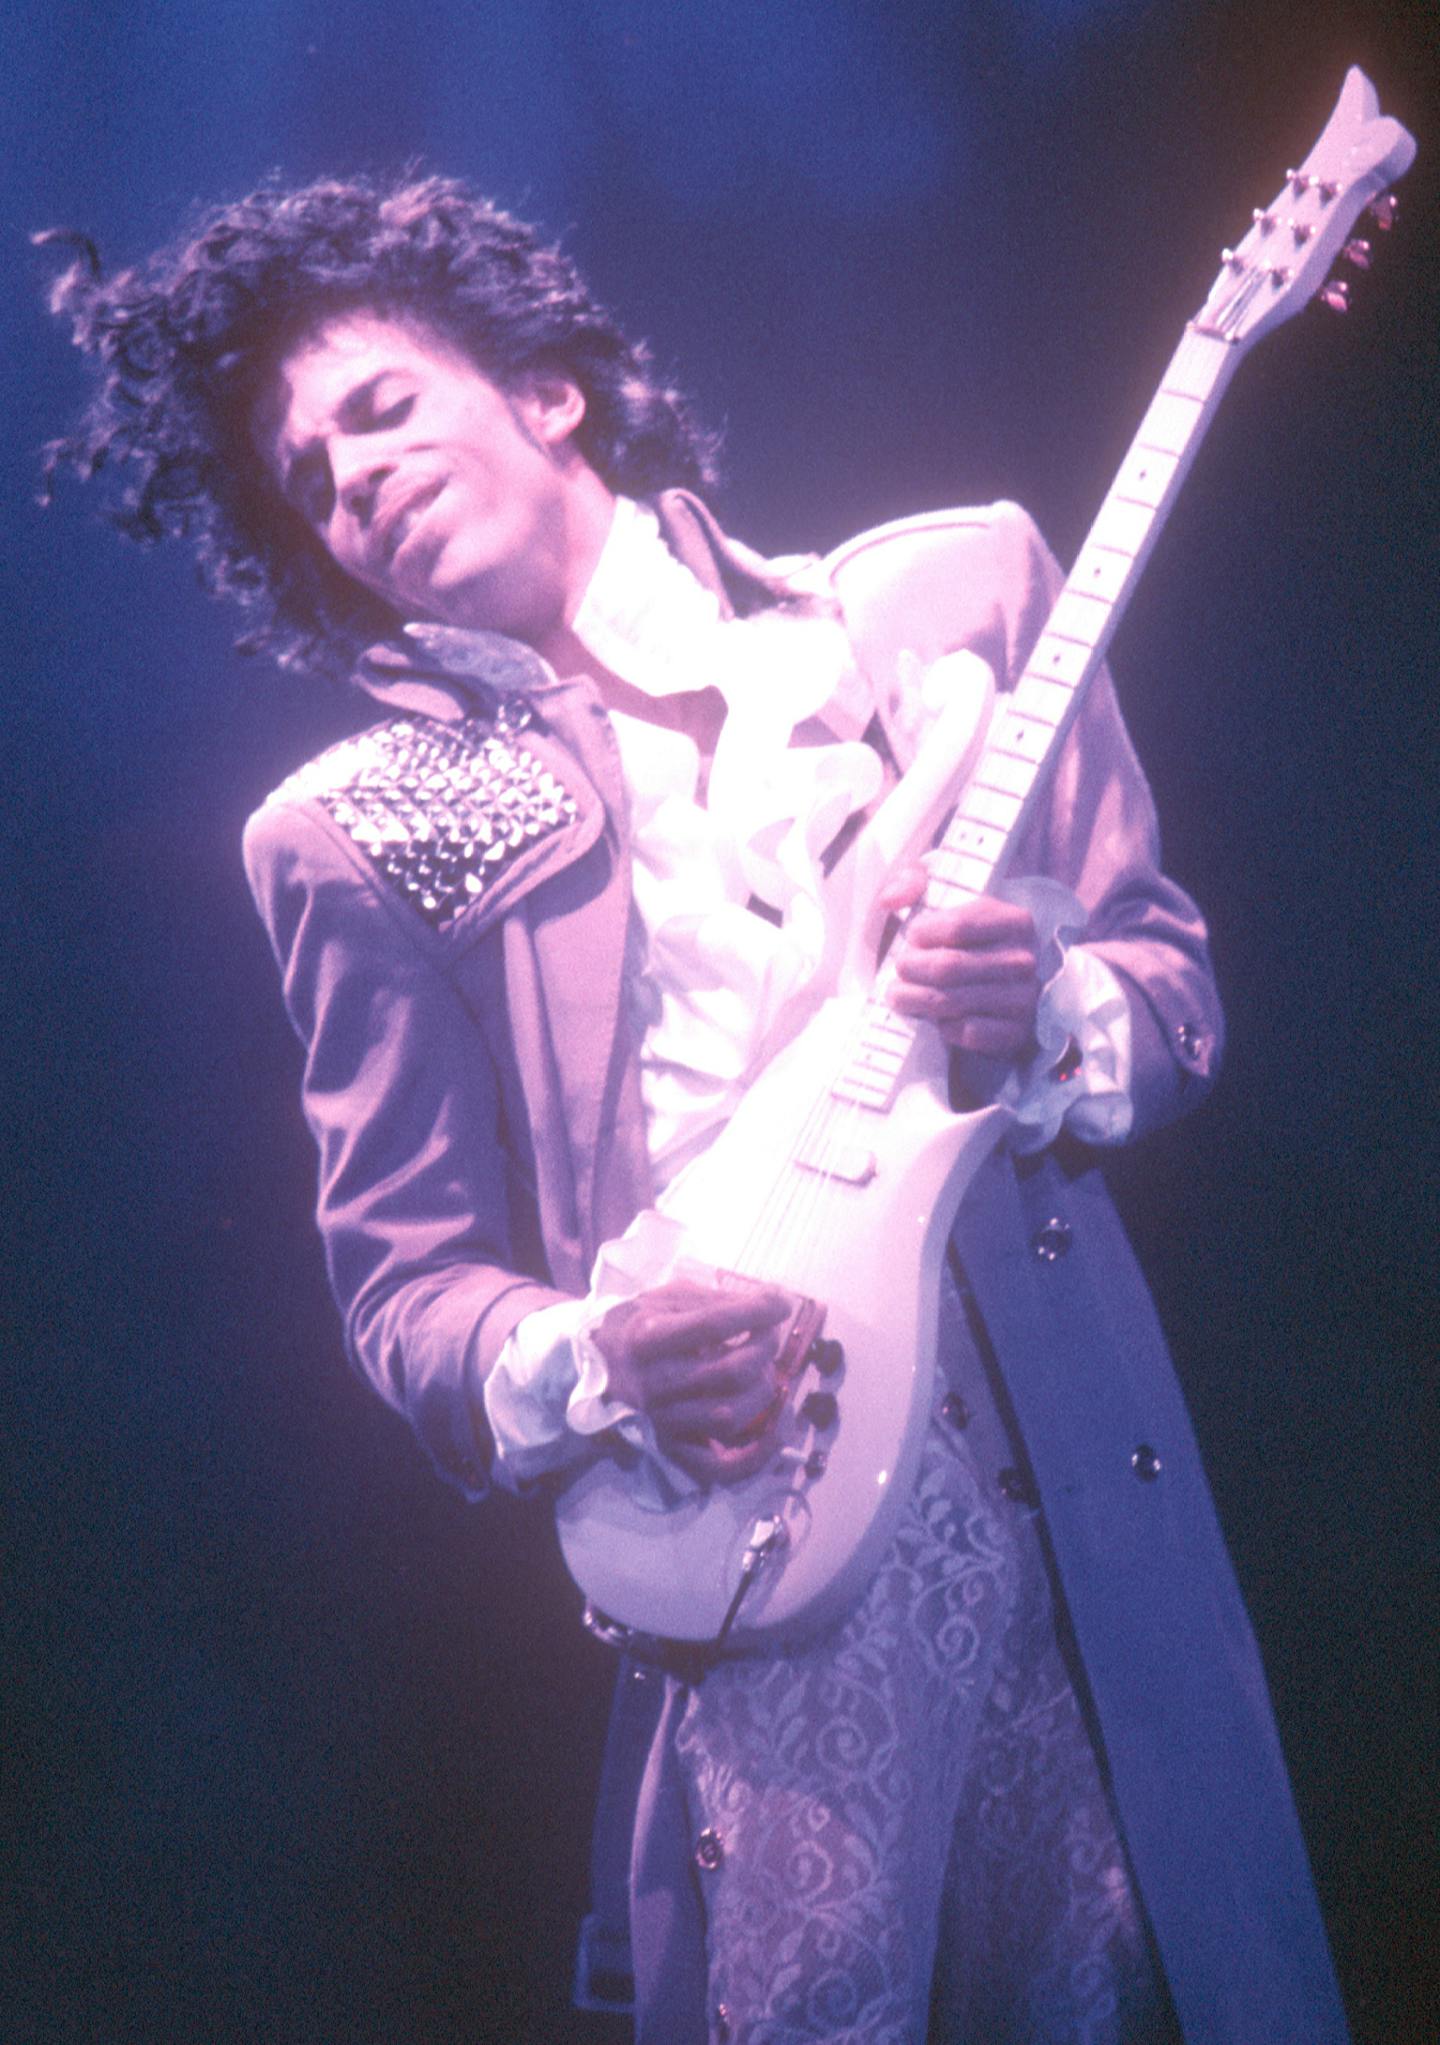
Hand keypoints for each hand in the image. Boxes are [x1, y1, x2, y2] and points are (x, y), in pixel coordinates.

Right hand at [591, 1278, 793, 1484]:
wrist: (589, 1366)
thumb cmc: (634, 1325)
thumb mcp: (663, 1297)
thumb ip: (714, 1299)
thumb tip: (772, 1301)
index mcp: (647, 1337)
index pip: (713, 1324)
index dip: (757, 1311)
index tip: (781, 1303)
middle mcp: (652, 1382)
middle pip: (730, 1370)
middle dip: (764, 1348)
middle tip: (770, 1335)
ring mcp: (661, 1420)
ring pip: (730, 1415)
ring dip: (763, 1390)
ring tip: (764, 1370)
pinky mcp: (669, 1446)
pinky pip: (718, 1466)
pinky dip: (755, 1454)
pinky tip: (775, 1429)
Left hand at [879, 863, 1039, 1058]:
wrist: (990, 986)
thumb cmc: (959, 938)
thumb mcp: (939, 896)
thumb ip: (910, 880)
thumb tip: (892, 899)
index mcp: (1015, 921)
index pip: (957, 927)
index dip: (922, 934)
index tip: (910, 937)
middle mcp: (1024, 960)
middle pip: (949, 967)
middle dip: (911, 970)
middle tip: (898, 970)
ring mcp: (1024, 998)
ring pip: (953, 1002)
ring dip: (916, 1001)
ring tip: (899, 995)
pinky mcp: (1016, 1032)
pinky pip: (969, 1032)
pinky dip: (944, 1027)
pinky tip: (935, 1018)